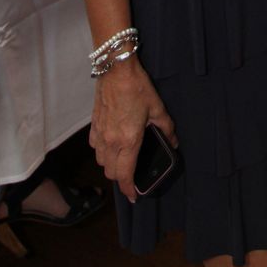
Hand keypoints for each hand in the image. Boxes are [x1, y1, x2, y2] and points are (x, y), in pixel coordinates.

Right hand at [89, 57, 176, 202]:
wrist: (116, 69)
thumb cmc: (137, 87)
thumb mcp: (157, 108)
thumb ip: (166, 128)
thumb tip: (173, 141)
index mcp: (128, 140)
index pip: (125, 175)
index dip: (129, 190)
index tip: (134, 197)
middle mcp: (111, 141)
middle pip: (111, 172)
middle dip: (121, 178)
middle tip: (132, 175)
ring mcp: (100, 133)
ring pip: (101, 161)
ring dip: (111, 165)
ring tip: (122, 160)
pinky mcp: (93, 124)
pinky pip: (95, 147)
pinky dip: (102, 152)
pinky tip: (111, 144)